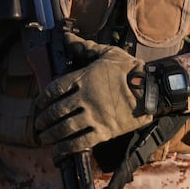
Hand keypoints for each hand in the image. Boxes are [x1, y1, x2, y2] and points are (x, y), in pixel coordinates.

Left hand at [33, 34, 147, 160]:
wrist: (151, 89)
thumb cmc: (129, 69)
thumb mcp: (107, 53)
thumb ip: (84, 47)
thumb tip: (67, 37)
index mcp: (83, 78)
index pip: (54, 89)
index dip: (43, 99)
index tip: (39, 104)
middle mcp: (85, 98)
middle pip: (56, 111)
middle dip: (43, 120)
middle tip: (39, 124)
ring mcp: (94, 116)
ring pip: (65, 128)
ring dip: (51, 135)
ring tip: (45, 138)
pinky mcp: (104, 132)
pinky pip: (80, 142)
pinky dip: (66, 149)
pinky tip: (58, 152)